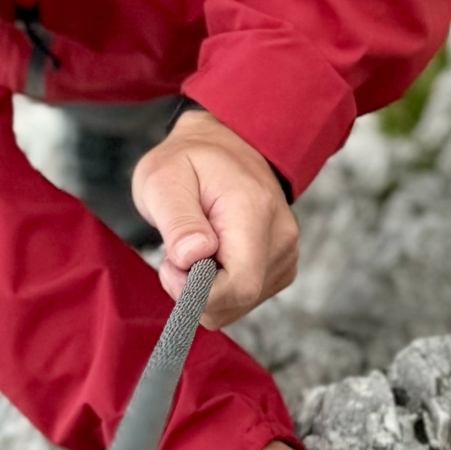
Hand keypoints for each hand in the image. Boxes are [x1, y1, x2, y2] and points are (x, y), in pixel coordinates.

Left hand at [133, 107, 297, 324]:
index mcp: (254, 212)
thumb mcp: (165, 178)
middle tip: (176, 253)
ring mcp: (285, 254)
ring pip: (239, 305)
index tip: (172, 265)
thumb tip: (193, 258)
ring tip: (194, 247)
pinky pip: (244, 299)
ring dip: (206, 290)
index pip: (239, 286)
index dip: (198, 293)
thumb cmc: (189, 160)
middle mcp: (280, 237)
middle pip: (238, 301)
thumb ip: (178, 220)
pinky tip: (211, 256)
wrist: (226, 144)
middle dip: (196, 291)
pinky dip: (219, 288)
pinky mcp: (281, 267)